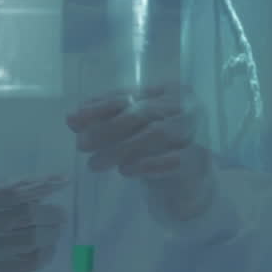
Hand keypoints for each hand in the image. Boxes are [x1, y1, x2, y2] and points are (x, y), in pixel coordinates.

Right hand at [0, 176, 67, 271]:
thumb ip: (16, 188)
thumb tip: (56, 179)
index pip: (12, 192)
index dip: (40, 185)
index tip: (64, 181)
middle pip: (26, 214)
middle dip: (51, 211)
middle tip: (60, 213)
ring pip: (34, 238)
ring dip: (52, 230)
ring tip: (54, 228)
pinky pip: (36, 260)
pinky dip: (49, 249)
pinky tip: (48, 245)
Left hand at [67, 85, 215, 225]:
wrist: (190, 180)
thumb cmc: (158, 147)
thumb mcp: (131, 130)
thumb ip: (105, 120)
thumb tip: (72, 118)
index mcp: (168, 91)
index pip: (130, 95)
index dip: (100, 106)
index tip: (74, 119)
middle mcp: (186, 106)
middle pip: (142, 112)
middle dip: (107, 128)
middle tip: (81, 144)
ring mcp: (196, 131)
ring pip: (156, 134)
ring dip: (121, 148)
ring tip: (96, 163)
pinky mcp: (199, 158)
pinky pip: (172, 159)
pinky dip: (146, 164)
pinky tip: (125, 171)